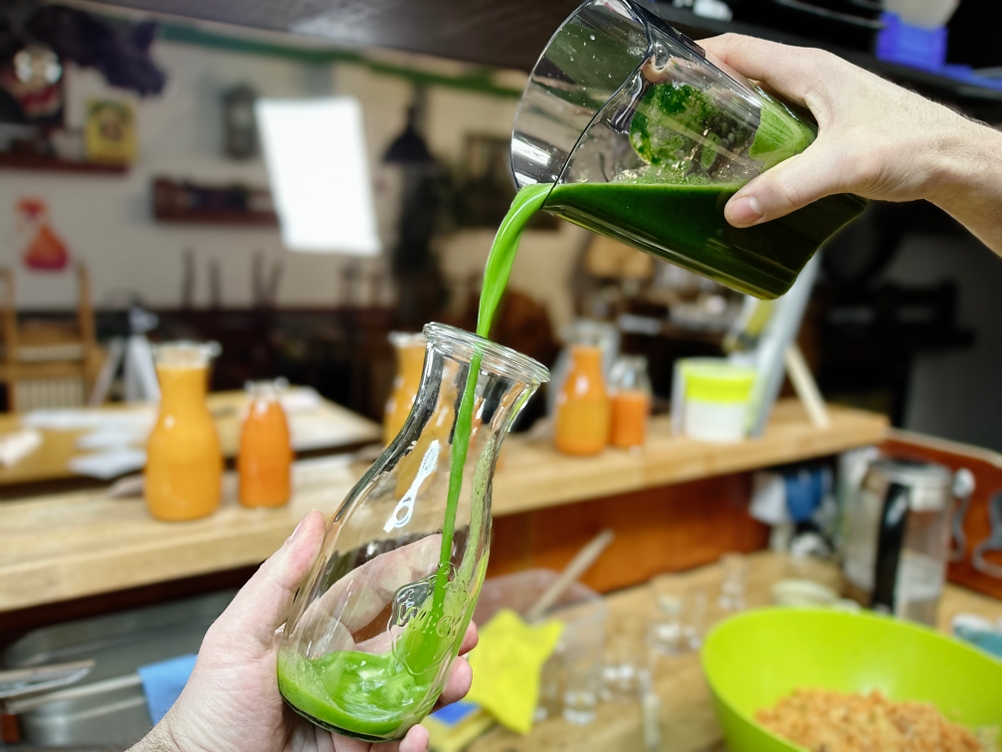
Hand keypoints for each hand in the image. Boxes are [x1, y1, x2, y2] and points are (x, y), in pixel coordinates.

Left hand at [131, 511, 476, 751]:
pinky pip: (395, 744)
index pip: (372, 592)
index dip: (406, 570)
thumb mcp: (236, 636)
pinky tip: (419, 735)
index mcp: (318, 633)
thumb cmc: (210, 706)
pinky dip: (415, 741)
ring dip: (443, 682)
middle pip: (405, 642)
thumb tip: (314, 521)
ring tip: (460, 677)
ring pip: (411, 691)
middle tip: (470, 628)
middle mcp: (342, 668)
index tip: (441, 552)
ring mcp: (352, 713)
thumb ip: (278, 581)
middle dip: (443, 632)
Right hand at [699, 33, 1001, 253]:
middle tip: (673, 126)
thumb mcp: (843, 166)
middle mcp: (810, 81)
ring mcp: (818, 104)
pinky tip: (745, 173)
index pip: (737, 50)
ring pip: (758, 105)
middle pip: (741, 77)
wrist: (953, 163)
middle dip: (702, 97)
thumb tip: (737, 210)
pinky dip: (752, 144)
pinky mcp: (825, 129)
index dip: (695, 60)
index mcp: (808, 71)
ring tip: (700, 153)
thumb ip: (787, 188)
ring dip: (727, 124)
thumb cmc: (914, 145)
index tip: (663, 78)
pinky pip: (776, 128)